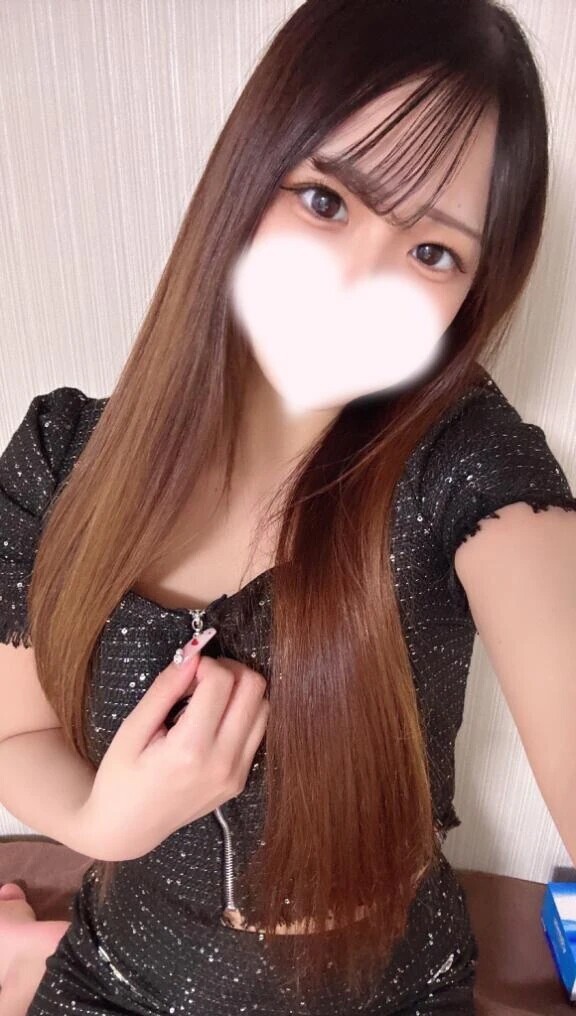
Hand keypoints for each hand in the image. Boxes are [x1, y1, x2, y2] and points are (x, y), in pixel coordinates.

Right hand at [80, 634, 268, 860]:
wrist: (127, 829)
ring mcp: (236, 774)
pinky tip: (213, 719)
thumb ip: (165, 689)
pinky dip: (242, 713)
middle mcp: (222, 763)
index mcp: (190, 751)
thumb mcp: (132, 729)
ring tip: (206, 697)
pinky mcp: (241, 780)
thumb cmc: (120, 778)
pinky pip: (257, 730)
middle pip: (254, 689)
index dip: (205, 663)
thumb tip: (192, 653)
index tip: (186, 669)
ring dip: (239, 690)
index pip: (222, 682)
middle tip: (200, 677)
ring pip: (263, 707)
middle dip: (229, 670)